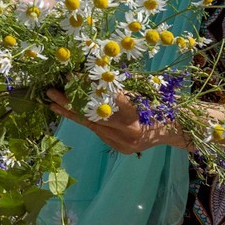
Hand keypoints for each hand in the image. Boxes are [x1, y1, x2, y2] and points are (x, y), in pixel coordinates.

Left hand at [46, 90, 175, 155]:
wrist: (174, 129)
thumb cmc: (159, 103)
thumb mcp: (141, 90)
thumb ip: (117, 87)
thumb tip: (91, 75)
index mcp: (135, 115)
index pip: (103, 100)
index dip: (86, 88)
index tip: (70, 77)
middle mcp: (127, 132)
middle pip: (92, 116)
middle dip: (69, 103)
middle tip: (50, 93)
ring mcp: (123, 143)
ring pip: (92, 126)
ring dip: (72, 113)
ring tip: (53, 103)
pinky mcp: (120, 149)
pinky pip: (99, 132)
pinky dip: (88, 120)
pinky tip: (72, 112)